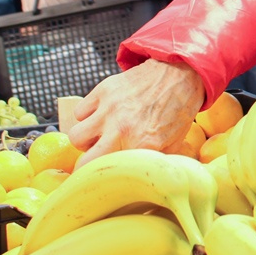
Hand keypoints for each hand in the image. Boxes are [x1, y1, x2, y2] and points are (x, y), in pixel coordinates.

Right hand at [68, 59, 204, 167]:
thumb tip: (145, 181)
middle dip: (85, 167)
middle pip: (83, 163)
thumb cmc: (178, 110)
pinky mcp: (103, 91)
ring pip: (76, 136)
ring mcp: (110, 109)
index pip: (109, 175)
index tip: (100, 179)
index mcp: (142, 146)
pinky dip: (86, 115)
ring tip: (99, 135)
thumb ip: (155, 163)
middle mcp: (122, 130)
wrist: (180, 73)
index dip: (102, 179)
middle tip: (94, 162)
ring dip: (85, 139)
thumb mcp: (174, 144)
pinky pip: (79, 112)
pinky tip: (100, 114)